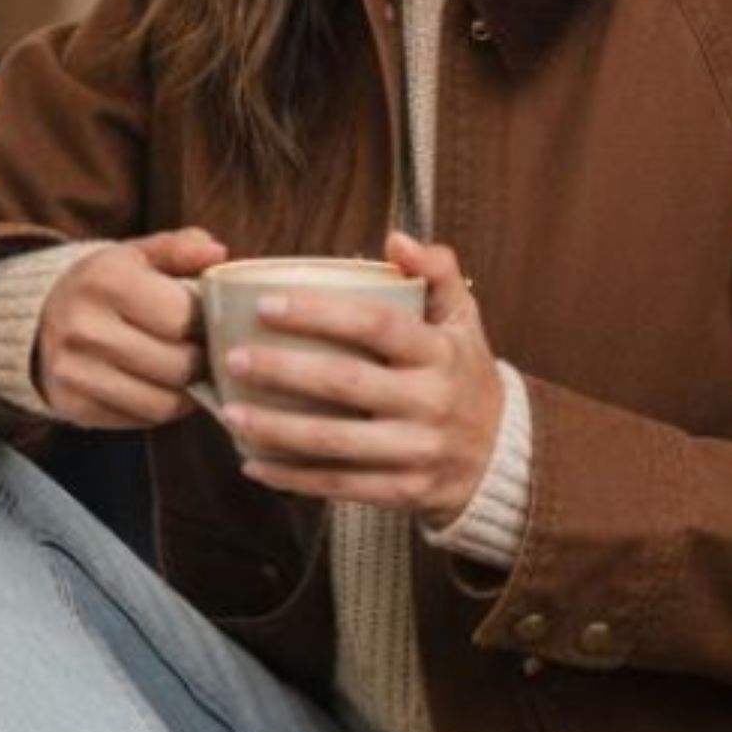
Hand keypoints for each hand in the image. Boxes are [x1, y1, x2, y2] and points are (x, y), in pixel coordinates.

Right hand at [36, 227, 228, 428]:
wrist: (38, 319)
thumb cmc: (103, 286)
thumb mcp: (137, 255)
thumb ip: (180, 249)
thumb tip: (218, 254)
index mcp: (106, 280)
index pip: (182, 318)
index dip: (206, 324)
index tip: (208, 322)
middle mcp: (84, 327)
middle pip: (176, 366)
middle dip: (201, 362)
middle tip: (204, 353)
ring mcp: (74, 371)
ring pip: (162, 403)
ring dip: (186, 393)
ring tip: (188, 373)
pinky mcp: (73, 406)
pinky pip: (140, 420)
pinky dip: (160, 408)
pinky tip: (161, 388)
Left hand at [222, 232, 502, 520]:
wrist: (501, 455)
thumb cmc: (463, 373)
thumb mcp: (463, 318)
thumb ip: (435, 271)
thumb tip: (396, 239)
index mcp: (439, 351)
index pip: (375, 324)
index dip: (318, 313)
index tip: (265, 304)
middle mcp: (430, 401)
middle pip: (345, 383)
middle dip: (283, 371)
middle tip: (233, 360)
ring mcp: (417, 451)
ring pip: (335, 442)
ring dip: (276, 430)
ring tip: (230, 415)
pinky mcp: (405, 491)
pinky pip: (340, 485)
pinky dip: (292, 478)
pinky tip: (253, 464)